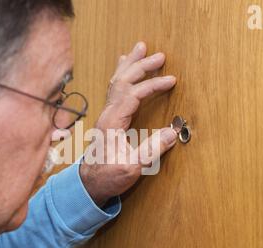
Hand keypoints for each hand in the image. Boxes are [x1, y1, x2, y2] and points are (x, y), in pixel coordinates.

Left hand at [80, 42, 178, 205]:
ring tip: (139, 48)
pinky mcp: (108, 119)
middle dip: (141, 66)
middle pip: (123, 82)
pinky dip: (122, 75)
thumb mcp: (132, 168)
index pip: (133, 94)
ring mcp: (106, 115)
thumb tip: (173, 132)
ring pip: (116, 83)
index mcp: (112, 123)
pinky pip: (114, 90)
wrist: (89, 183)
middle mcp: (107, 114)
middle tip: (159, 56)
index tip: (171, 80)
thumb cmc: (108, 177)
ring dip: (129, 65)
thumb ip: (152, 150)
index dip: (152, 85)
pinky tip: (123, 68)